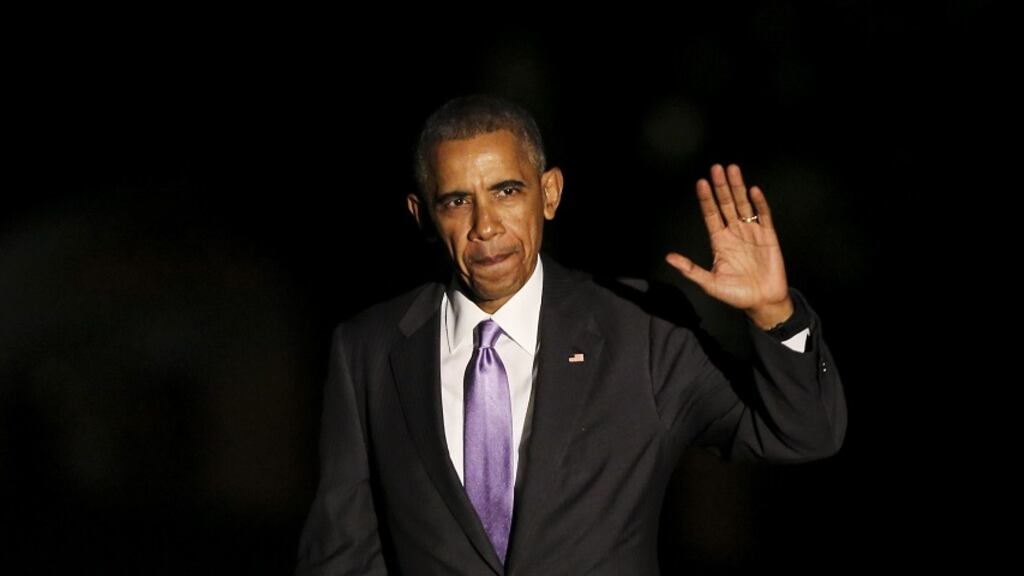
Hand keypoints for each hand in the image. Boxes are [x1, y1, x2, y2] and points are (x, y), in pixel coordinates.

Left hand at [665, 164, 793, 328]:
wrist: (762, 303)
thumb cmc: (736, 294)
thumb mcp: (709, 283)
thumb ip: (690, 269)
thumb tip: (669, 257)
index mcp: (719, 241)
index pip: (711, 215)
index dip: (706, 200)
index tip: (700, 183)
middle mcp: (734, 232)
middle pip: (726, 205)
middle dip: (721, 187)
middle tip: (716, 168)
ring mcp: (751, 232)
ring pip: (743, 205)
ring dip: (738, 188)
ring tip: (732, 170)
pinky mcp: (768, 236)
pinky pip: (764, 216)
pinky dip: (759, 204)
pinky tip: (753, 191)